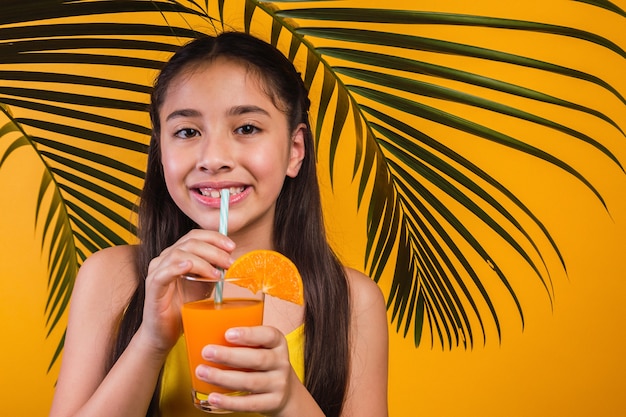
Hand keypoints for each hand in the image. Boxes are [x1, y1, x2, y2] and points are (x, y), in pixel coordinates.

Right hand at [139, 229, 235, 354]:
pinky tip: (190, 267)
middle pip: (190, 242)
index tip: (232, 247)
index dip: (215, 238)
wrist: (164, 332)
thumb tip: (231, 259)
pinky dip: (177, 267)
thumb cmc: (183, 307)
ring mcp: (157, 271)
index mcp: (177, 254)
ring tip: (217, 274)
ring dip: (202, 261)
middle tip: (229, 263)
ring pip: (179, 254)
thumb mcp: (203, 285)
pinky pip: (164, 272)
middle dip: (214, 250)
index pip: (195, 235)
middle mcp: (165, 258)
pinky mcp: (153, 286)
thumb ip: (213, 270)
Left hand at [197, 325, 296, 414]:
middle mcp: (281, 362)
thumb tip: (205, 333)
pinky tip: (213, 397)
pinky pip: (249, 403)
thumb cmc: (263, 363)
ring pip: (250, 381)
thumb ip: (242, 342)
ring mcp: (279, 384)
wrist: (285, 391)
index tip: (227, 334)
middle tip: (206, 352)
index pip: (269, 335)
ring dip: (223, 378)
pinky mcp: (273, 403)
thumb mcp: (261, 347)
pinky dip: (229, 402)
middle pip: (257, 359)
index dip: (249, 334)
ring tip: (202, 372)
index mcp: (278, 343)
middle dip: (229, 356)